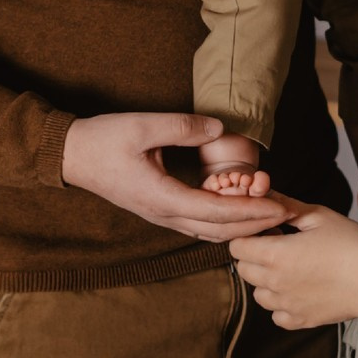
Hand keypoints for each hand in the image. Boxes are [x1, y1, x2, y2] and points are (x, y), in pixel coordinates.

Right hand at [62, 112, 288, 240]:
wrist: (71, 155)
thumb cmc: (103, 140)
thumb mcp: (143, 126)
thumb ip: (184, 127)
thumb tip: (219, 129)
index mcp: (162, 197)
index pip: (216, 213)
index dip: (251, 212)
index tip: (279, 206)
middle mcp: (163, 214)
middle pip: (218, 230)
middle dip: (254, 224)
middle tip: (286, 213)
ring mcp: (160, 215)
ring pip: (208, 231)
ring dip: (240, 225)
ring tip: (268, 213)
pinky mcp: (159, 209)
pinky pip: (198, 223)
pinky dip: (224, 221)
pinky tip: (239, 210)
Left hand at [230, 200, 357, 341]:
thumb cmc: (352, 245)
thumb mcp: (319, 216)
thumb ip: (286, 206)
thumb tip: (264, 195)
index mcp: (275, 254)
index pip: (237, 246)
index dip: (249, 234)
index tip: (270, 230)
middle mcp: (275, 283)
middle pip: (243, 270)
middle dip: (254, 256)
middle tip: (280, 246)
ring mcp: (286, 305)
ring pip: (258, 293)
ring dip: (266, 280)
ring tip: (291, 268)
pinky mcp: (300, 320)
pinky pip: (277, 315)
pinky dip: (282, 304)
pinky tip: (299, 290)